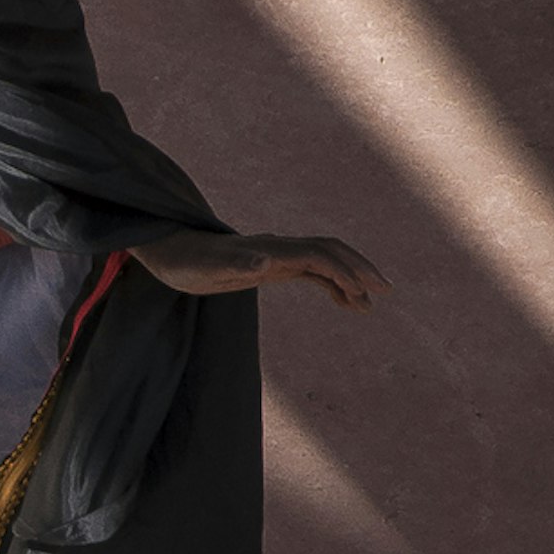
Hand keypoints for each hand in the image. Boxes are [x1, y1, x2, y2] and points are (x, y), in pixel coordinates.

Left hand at [131, 229, 392, 308]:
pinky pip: (310, 272)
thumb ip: (237, 264)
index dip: (346, 271)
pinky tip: (344, 301)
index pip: (320, 255)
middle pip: (331, 251)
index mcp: (271, 248)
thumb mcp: (207, 268)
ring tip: (369, 306)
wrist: (168, 252)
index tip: (367, 293)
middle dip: (359, 269)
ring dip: (349, 279)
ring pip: (324, 262)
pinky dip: (332, 285)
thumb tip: (265, 262)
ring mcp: (276, 256)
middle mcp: (278, 248)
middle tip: (385, 292)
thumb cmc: (185, 262)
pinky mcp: (270, 266)